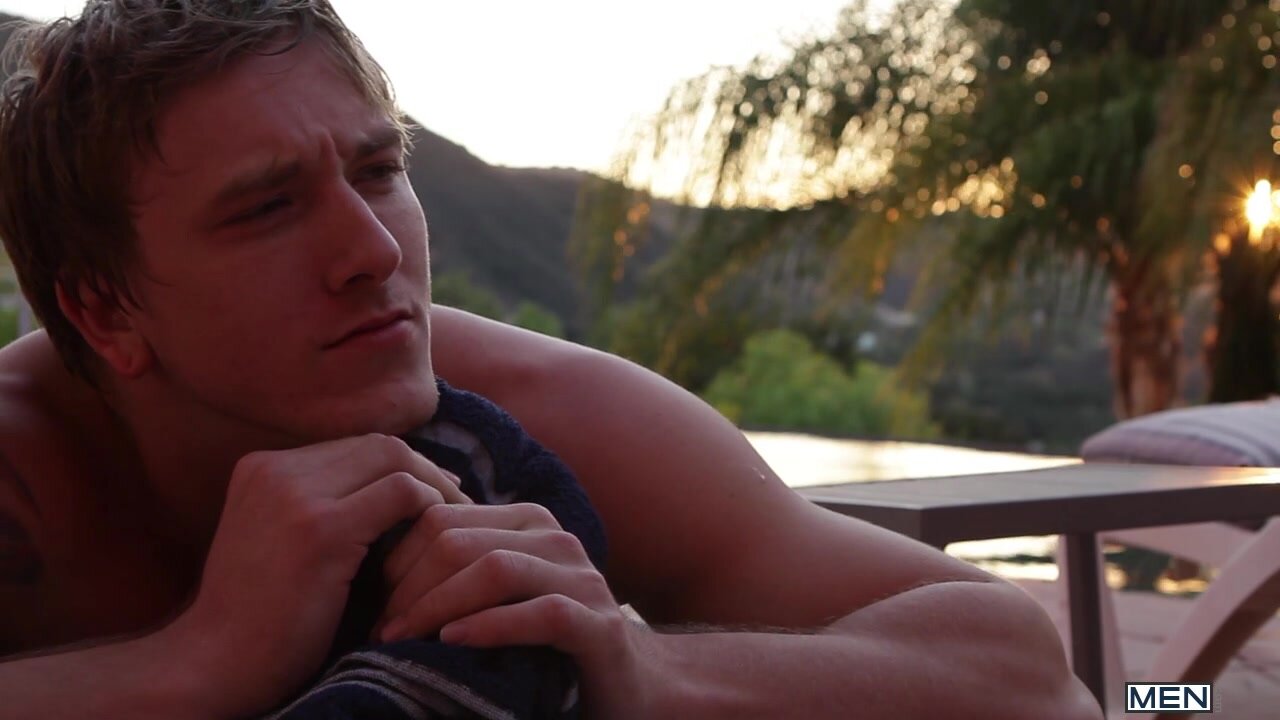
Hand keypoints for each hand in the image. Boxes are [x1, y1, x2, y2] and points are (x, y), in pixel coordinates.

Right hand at [163, 433, 471, 717]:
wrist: (215, 663)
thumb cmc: (258, 615)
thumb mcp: (279, 538)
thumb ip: (320, 503)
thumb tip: (395, 482)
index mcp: (262, 467)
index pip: (353, 445)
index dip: (401, 464)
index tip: (435, 489)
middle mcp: (274, 469)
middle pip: (377, 444)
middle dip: (426, 468)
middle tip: (458, 499)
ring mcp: (295, 495)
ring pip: (394, 459)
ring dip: (435, 485)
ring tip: (457, 517)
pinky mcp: (322, 529)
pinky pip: (401, 494)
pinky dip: (430, 507)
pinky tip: (440, 536)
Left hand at [374, 503, 656, 718]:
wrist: (626, 685)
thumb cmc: (542, 644)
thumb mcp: (495, 596)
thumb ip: (455, 572)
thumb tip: (370, 570)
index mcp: (524, 522)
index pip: (442, 517)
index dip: (397, 558)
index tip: (372, 605)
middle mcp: (554, 538)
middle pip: (461, 540)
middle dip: (409, 587)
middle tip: (381, 632)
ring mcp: (582, 579)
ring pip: (496, 569)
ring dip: (439, 606)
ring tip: (405, 640)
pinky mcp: (600, 625)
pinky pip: (542, 614)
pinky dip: (492, 626)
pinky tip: (455, 643)